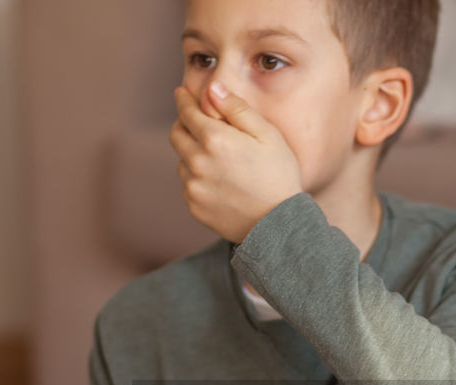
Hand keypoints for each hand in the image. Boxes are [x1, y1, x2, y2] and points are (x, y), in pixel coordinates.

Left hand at [170, 82, 304, 243]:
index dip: (183, 99)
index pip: (187, 112)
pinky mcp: (195, 206)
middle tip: (199, 125)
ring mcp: (194, 187)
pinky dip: (198, 179)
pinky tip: (221, 183)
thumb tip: (212, 89)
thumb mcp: (267, 134)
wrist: (279, 225)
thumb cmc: (279, 175)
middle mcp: (197, 162)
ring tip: (219, 161)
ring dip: (193, 154)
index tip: (181, 93)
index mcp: (214, 139)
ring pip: (182, 161)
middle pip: (176, 135)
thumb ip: (237, 109)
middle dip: (185, 125)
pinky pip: (189, 185)